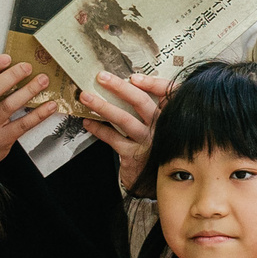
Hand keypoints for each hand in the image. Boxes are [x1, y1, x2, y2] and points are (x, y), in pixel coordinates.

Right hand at [0, 56, 60, 169]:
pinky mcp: (0, 140)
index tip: (7, 58)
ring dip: (28, 91)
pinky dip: (38, 114)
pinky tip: (49, 106)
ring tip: (42, 81)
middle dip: (12, 76)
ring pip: (8, 106)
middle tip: (28, 67)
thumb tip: (10, 69)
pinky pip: (22, 125)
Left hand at [80, 71, 169, 190]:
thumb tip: (128, 86)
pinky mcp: (134, 155)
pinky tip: (88, 122)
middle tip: (102, 78)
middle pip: (141, 102)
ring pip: (124, 119)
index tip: (133, 77)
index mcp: (169, 116)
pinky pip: (113, 138)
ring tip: (86, 97)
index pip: (166, 93)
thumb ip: (153, 110)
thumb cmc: (154, 147)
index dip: (151, 83)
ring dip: (102, 106)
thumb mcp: (161, 127)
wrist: (155, 180)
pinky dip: (99, 129)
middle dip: (119, 87)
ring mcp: (147, 142)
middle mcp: (161, 128)